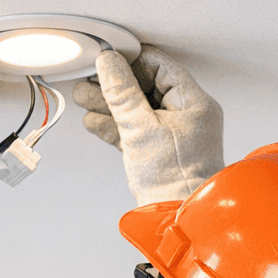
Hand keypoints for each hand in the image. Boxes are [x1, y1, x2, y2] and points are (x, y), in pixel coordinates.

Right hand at [72, 46, 223, 205]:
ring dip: (109, 104)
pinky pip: (133, 130)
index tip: (108, 59)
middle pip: (145, 87)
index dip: (132, 61)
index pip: (160, 68)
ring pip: (136, 110)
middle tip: (90, 78)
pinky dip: (114, 125)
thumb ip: (122, 93)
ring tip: (84, 97)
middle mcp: (185, 116)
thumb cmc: (175, 180)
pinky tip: (94, 121)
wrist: (175, 217)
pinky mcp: (156, 152)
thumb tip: (108, 63)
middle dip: (115, 85)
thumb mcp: (142, 128)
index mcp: (193, 103)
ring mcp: (171, 135)